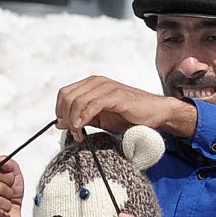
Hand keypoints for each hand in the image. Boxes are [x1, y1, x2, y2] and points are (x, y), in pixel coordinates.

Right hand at [0, 158, 23, 216]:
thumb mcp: (13, 175)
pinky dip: (3, 215)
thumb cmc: (8, 194)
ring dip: (6, 204)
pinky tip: (2, 214)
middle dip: (7, 192)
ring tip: (4, 205)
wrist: (12, 215)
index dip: (5, 176)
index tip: (6, 181)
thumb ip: (9, 163)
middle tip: (6, 195)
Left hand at [55, 76, 196, 141]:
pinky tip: (81, 129)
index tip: (64, 127)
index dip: (60, 110)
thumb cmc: (129, 116)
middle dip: (65, 117)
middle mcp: (97, 82)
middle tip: (72, 132)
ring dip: (73, 120)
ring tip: (78, 134)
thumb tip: (61, 123)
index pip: (65, 93)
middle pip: (67, 96)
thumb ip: (82, 117)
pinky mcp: (115, 96)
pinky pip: (92, 105)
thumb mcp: (100, 118)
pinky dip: (83, 118)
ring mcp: (106, 87)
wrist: (155, 113)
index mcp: (92, 84)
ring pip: (77, 100)